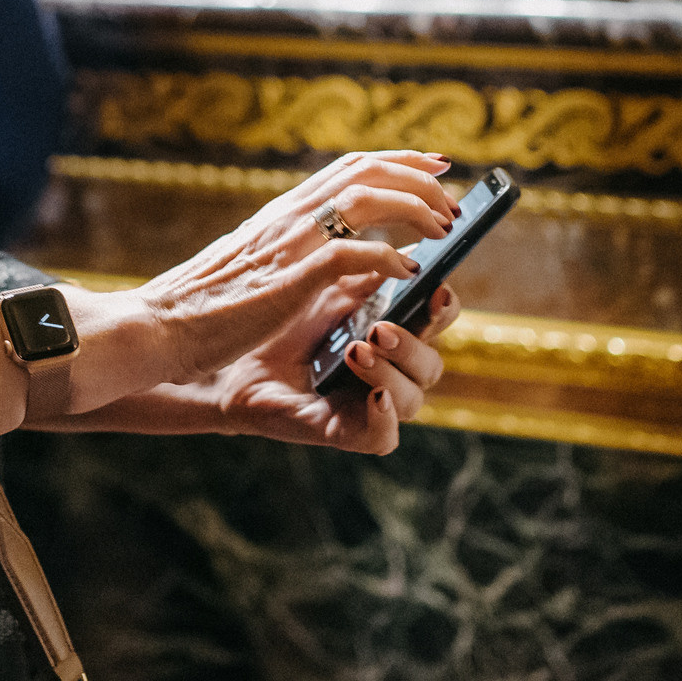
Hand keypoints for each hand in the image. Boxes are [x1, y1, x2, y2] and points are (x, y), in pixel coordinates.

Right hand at [137, 152, 457, 382]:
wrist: (156, 330)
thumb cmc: (201, 309)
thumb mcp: (255, 265)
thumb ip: (292, 250)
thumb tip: (335, 244)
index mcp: (280, 213)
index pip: (348, 166)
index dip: (397, 160)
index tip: (435, 164)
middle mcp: (286, 217)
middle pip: (365, 170)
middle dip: (417, 176)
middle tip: (453, 193)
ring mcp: (287, 244)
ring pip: (364, 198)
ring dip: (413, 208)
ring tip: (444, 228)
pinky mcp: (287, 280)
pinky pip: (350, 254)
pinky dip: (387, 256)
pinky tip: (409, 269)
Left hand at [209, 281, 463, 453]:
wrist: (237, 353)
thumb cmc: (285, 314)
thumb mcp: (327, 282)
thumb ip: (367, 266)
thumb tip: (406, 244)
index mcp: (397, 323)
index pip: (439, 317)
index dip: (444, 304)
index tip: (435, 289)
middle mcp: (393, 366)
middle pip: (431, 361)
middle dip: (412, 344)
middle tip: (378, 327)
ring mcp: (373, 400)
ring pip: (413, 397)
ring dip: (391, 373)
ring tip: (355, 351)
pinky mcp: (348, 430)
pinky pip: (384, 436)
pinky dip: (385, 417)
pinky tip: (373, 397)